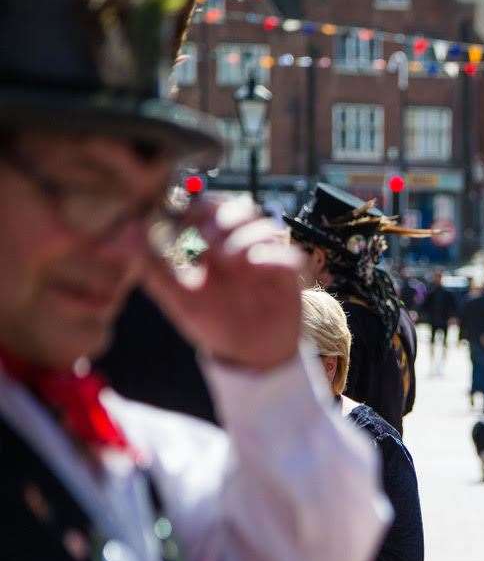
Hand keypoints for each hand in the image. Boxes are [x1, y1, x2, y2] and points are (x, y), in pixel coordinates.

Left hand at [143, 197, 302, 371]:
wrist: (247, 354)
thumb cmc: (212, 321)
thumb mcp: (175, 296)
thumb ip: (150, 265)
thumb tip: (117, 237)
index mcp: (212, 242)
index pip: (205, 207)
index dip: (195, 210)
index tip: (182, 227)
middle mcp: (240, 244)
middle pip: (238, 208)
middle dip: (221, 220)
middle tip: (207, 245)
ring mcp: (265, 258)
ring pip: (263, 227)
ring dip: (244, 238)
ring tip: (229, 262)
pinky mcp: (287, 276)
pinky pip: (290, 256)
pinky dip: (275, 256)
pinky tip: (256, 266)